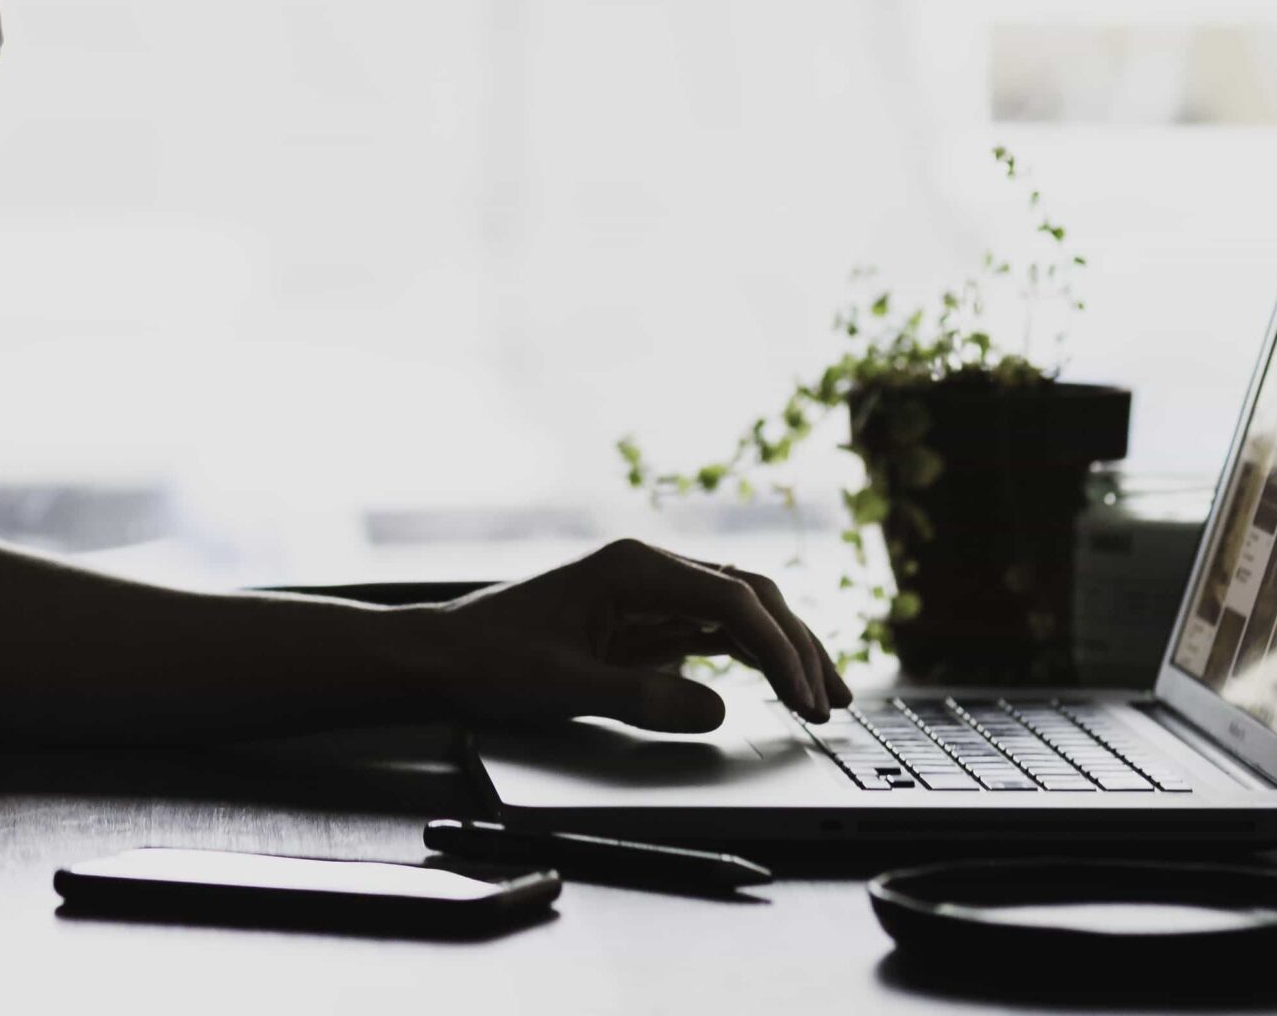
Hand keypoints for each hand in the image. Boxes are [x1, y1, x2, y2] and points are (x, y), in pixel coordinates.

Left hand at [424, 537, 848, 732]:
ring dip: (785, 650)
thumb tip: (718, 708)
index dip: (778, 649)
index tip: (805, 696)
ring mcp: (650, 592)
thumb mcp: (562, 686)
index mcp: (632, 568)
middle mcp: (649, 569)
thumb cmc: (492, 660)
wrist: (445, 654)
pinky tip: (781, 684)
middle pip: (749, 597)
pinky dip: (753, 657)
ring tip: (826, 697)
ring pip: (740, 612)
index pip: (732, 599)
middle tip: (832, 703)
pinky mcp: (645, 619)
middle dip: (797, 646)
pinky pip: (714, 631)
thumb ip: (640, 696)